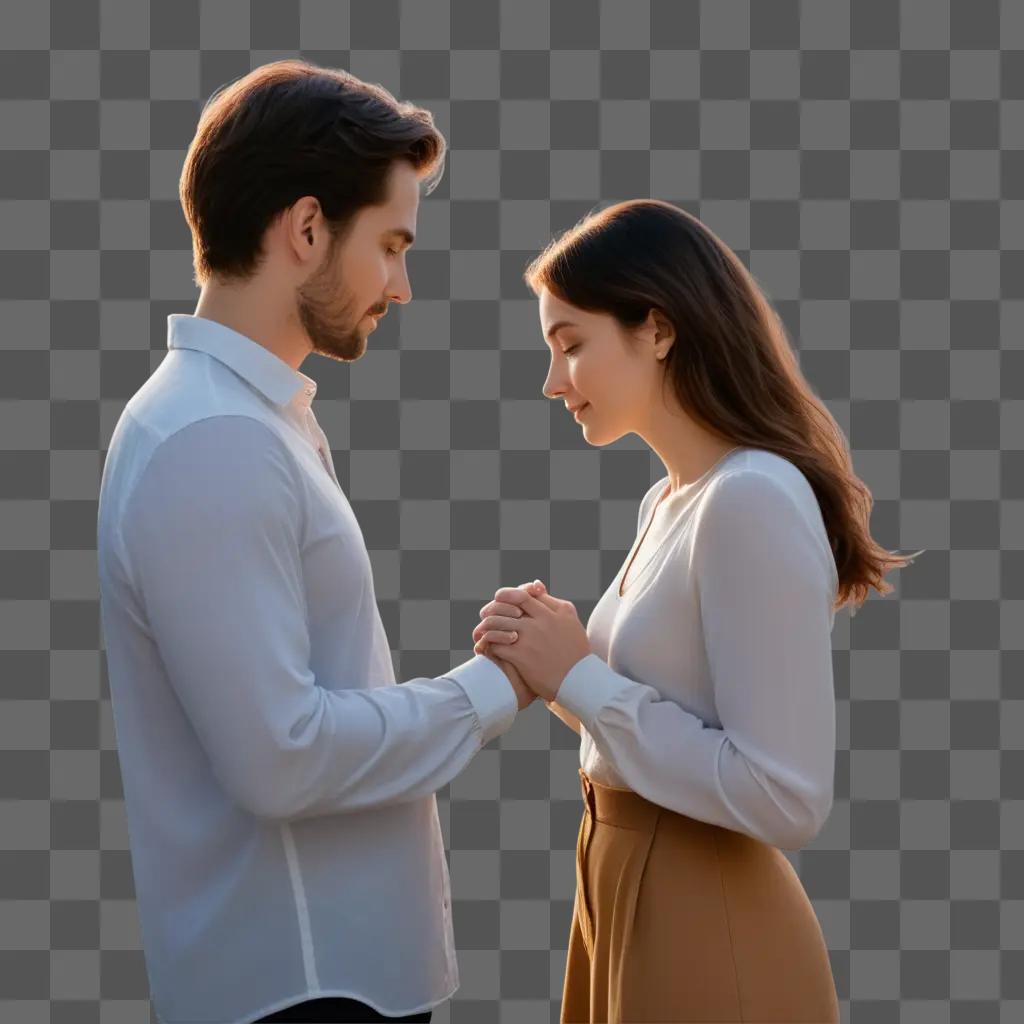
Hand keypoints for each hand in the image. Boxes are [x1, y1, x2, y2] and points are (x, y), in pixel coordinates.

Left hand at [473, 580, 590, 702]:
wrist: (579, 681)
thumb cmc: (575, 652)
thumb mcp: (570, 621)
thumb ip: (554, 604)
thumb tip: (536, 586)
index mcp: (556, 611)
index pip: (524, 594)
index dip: (508, 595)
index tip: (500, 599)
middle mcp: (543, 621)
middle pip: (509, 604)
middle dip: (493, 607)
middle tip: (485, 612)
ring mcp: (531, 637)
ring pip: (499, 622)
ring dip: (489, 625)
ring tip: (484, 630)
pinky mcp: (522, 655)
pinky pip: (497, 644)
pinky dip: (490, 644)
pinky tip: (490, 646)